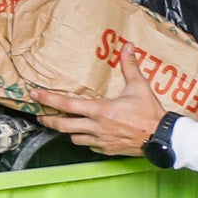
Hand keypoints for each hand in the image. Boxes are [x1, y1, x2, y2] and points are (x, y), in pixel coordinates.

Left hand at [32, 68, 164, 158]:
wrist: (161, 137)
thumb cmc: (150, 113)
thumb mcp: (140, 86)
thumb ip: (130, 66)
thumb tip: (127, 46)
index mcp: (101, 111)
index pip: (67, 105)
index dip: (49, 100)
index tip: (35, 96)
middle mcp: (96, 127)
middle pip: (63, 126)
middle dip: (49, 121)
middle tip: (40, 116)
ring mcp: (101, 141)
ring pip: (74, 138)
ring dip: (67, 132)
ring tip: (64, 126)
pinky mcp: (108, 150)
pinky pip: (90, 146)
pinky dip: (85, 140)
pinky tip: (87, 135)